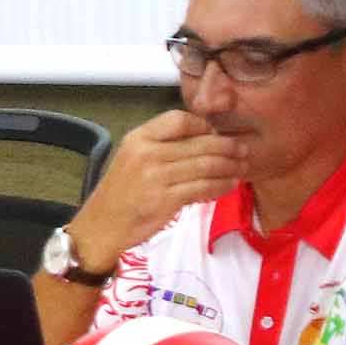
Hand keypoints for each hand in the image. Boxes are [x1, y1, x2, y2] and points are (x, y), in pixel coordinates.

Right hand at [67, 109, 250, 269]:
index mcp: (138, 138)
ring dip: (230, 167)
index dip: (203, 126)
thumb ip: (161, 146)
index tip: (215, 135)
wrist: (102, 225)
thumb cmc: (121, 192)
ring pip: (206, 166)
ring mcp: (155, 177)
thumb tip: (204, 138)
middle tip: (243, 150)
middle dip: (228, 147)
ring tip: (242, 167)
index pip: (179, 119)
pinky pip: (203, 188)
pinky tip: (229, 185)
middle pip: (199, 143)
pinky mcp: (165, 200)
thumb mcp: (132, 157)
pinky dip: (221, 186)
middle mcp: (146, 154)